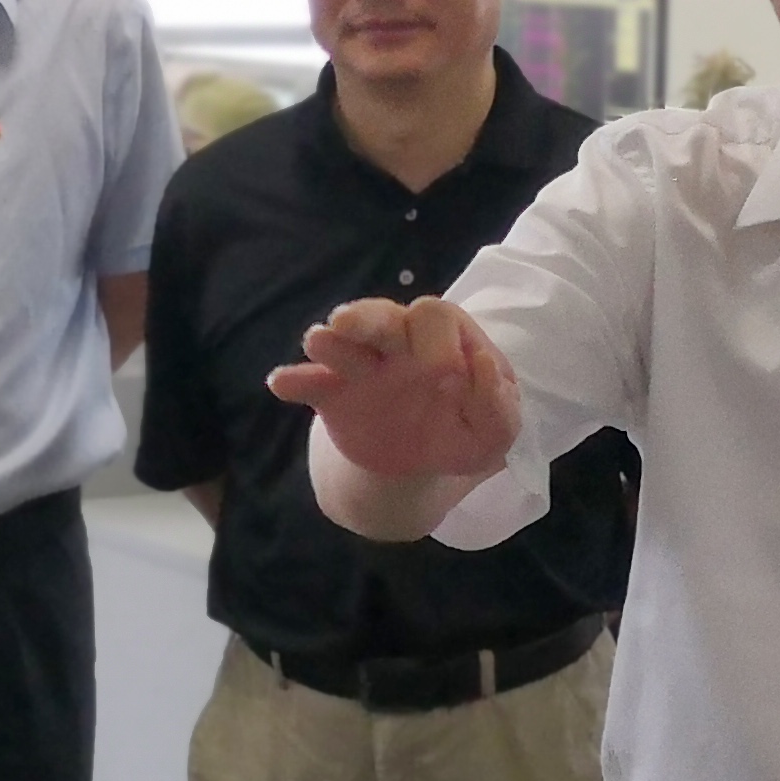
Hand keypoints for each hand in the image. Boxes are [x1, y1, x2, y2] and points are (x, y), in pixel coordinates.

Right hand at [265, 295, 521, 485]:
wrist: (423, 464)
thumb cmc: (466, 431)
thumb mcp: (497, 431)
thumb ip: (499, 403)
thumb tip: (479, 364)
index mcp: (444, 339)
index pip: (437, 318)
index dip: (439, 342)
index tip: (444, 375)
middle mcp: (399, 343)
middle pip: (382, 316)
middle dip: (366, 318)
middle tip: (345, 323)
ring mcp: (364, 366)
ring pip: (344, 341)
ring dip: (329, 341)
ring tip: (317, 342)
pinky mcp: (335, 394)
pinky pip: (311, 381)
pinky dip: (295, 380)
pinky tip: (280, 383)